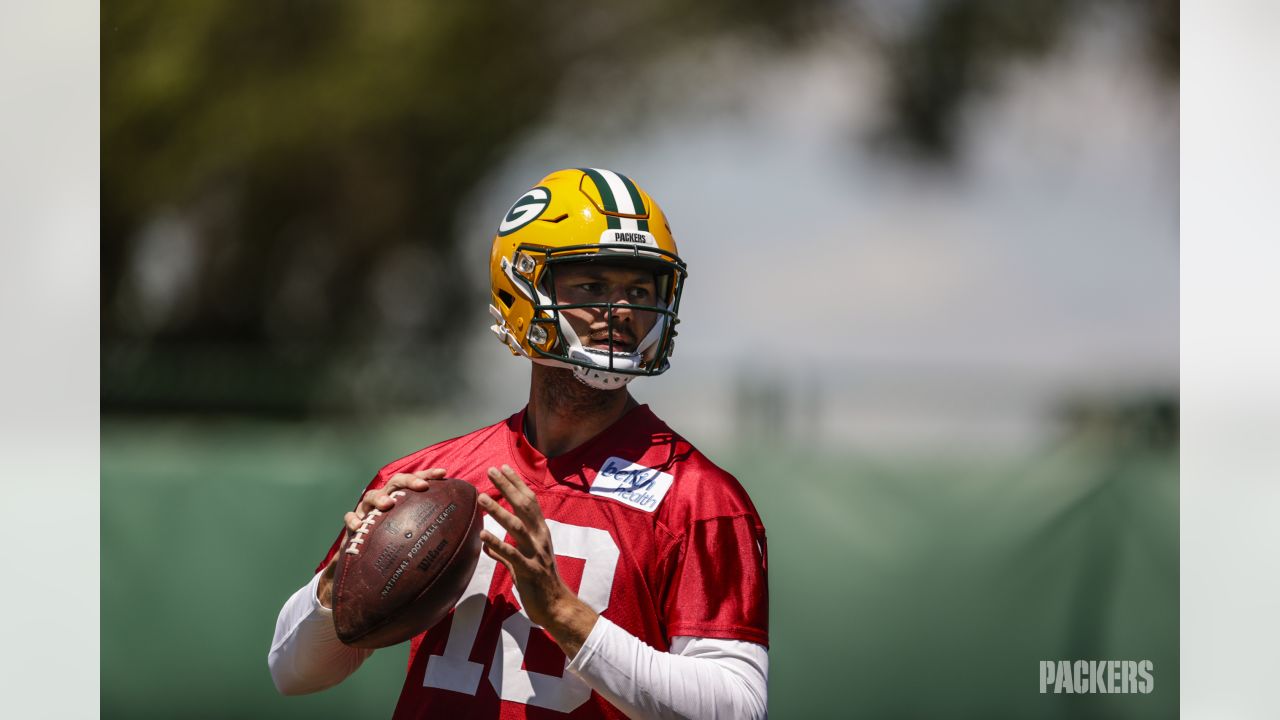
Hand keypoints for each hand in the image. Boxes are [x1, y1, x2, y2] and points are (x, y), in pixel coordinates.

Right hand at [317, 468, 445, 608]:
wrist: (366, 562)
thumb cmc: (396, 546)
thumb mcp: (415, 538)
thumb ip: (433, 535)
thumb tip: (466, 544)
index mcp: (401, 499)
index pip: (415, 482)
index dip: (428, 474)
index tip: (443, 473)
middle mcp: (384, 501)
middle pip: (394, 482)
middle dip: (408, 480)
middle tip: (422, 486)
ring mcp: (367, 512)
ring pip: (370, 495)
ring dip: (379, 498)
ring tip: (388, 504)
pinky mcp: (353, 526)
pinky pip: (350, 518)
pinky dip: (353, 520)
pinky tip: (359, 527)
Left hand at [478, 464, 597, 657]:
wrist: (557, 608)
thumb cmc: (540, 585)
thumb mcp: (522, 564)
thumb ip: (504, 554)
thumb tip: (486, 545)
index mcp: (541, 533)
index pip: (529, 502)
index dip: (516, 484)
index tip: (503, 468)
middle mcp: (540, 539)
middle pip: (524, 507)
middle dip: (507, 487)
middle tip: (492, 470)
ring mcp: (535, 554)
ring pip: (517, 527)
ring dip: (498, 511)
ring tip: (482, 498)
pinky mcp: (529, 571)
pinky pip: (511, 555)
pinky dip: (497, 543)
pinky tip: (483, 534)